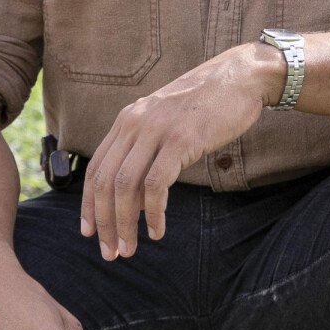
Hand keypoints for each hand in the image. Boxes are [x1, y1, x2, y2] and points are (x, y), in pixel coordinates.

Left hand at [81, 42, 284, 258]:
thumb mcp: (167, 123)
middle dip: (104, 222)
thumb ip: (147, 151)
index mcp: (127, 120)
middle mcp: (135, 123)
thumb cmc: (208, 105)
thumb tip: (134, 197)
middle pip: (105, 181)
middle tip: (111, 252)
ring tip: (130, 248)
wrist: (241, 77)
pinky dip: (153, 213)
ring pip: (125, 186)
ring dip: (124, 223)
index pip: (96, 168)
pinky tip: (157, 230)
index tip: (90, 232)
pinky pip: (156, 184)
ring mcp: (156, 130)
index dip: (88, 204)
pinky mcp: (180, 139)